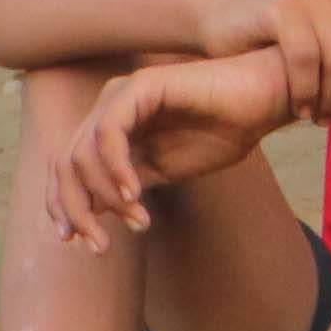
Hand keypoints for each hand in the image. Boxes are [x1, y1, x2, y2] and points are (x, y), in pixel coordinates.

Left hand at [57, 53, 297, 242]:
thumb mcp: (163, 171)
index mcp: (111, 125)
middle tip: (99, 245)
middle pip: (64, 165)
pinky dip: (115, 170)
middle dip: (77, 210)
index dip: (64, 207)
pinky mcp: (141, 86)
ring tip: (134, 219)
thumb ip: (124, 188)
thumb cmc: (224, 132)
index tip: (77, 243)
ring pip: (80, 154)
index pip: (67, 169)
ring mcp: (122, 93)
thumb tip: (89, 214)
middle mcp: (109, 107)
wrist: (266, 99)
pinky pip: (108, 135)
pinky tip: (134, 194)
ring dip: (100, 197)